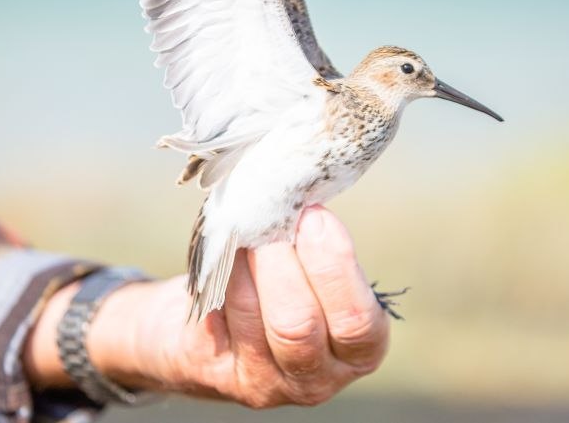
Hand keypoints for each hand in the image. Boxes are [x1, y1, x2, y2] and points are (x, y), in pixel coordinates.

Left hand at [24, 205, 389, 407]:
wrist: (210, 331)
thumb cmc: (274, 287)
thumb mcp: (310, 272)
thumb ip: (315, 243)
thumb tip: (300, 186)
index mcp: (359, 348)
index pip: (357, 322)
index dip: (334, 266)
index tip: (313, 216)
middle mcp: (319, 376)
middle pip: (298, 325)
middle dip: (280, 262)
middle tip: (266, 219)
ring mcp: (269, 383)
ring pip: (254, 321)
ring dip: (243, 264)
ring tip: (241, 227)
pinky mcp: (224, 378)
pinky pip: (217, 320)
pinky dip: (217, 277)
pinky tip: (220, 254)